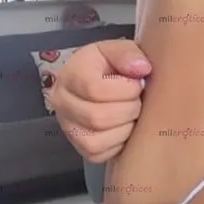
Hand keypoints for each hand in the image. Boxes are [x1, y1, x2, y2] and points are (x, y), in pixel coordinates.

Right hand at [51, 40, 151, 162]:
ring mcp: (68, 127)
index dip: (125, 88)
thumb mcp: (117, 50)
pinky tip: (123, 127)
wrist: (102, 82)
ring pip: (96, 140)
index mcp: (71, 75)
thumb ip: (127, 53)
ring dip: (125, 128)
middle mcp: (62, 103)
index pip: (94, 89)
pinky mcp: (80, 147)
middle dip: (128, 109)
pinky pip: (99, 153)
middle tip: (137, 100)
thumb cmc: (110, 66)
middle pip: (97, 117)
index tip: (138, 82)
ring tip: (131, 113)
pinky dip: (118, 143)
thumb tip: (141, 69)